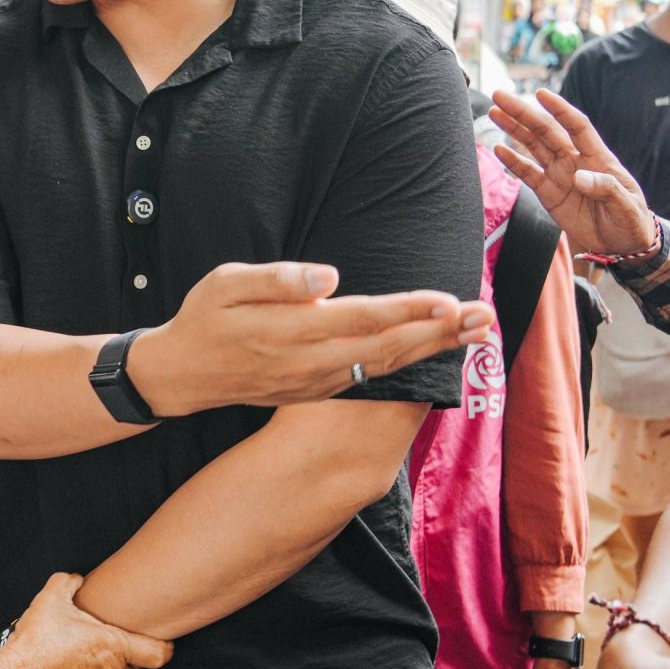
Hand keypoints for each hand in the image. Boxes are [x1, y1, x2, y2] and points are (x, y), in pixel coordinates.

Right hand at [0, 572, 172, 668]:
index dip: (166, 649)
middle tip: (119, 647)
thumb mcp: (51, 598)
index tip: (166, 643)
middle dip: (133, 661)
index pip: (159, 654)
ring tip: (94, 659)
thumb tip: (75, 579)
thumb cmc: (36, 641)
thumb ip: (68, 582)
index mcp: (114, 646)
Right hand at [130, 263, 494, 417]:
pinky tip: (431, 350)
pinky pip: (372, 378)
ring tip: (474, 333)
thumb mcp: (225, 284)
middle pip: (389, 348)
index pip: (364, 319)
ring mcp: (317, 382)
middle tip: (485, 316)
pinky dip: (407, 365)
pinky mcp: (318, 390)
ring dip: (433, 349)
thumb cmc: (204, 319)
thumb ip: (278, 279)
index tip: (448, 301)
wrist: (184, 375)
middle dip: (440, 333)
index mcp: (292, 331)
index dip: (409, 312)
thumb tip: (328, 277)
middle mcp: (312, 363)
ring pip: (386, 366)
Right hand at [487, 90, 662, 259]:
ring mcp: (560, 175)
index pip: (576, 126)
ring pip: (533, 146)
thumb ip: (606, 189)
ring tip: (494, 112)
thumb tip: (579, 176)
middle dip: (523, 112)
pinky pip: (528, 173)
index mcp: (598, 158)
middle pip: (546, 130)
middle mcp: (575, 161)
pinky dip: (513, 161)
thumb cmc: (631, 221)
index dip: (559, 109)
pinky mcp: (549, 193)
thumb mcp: (626, 206)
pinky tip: (498, 148)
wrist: (622, 245)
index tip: (540, 94)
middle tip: (500, 96)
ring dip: (514, 129)